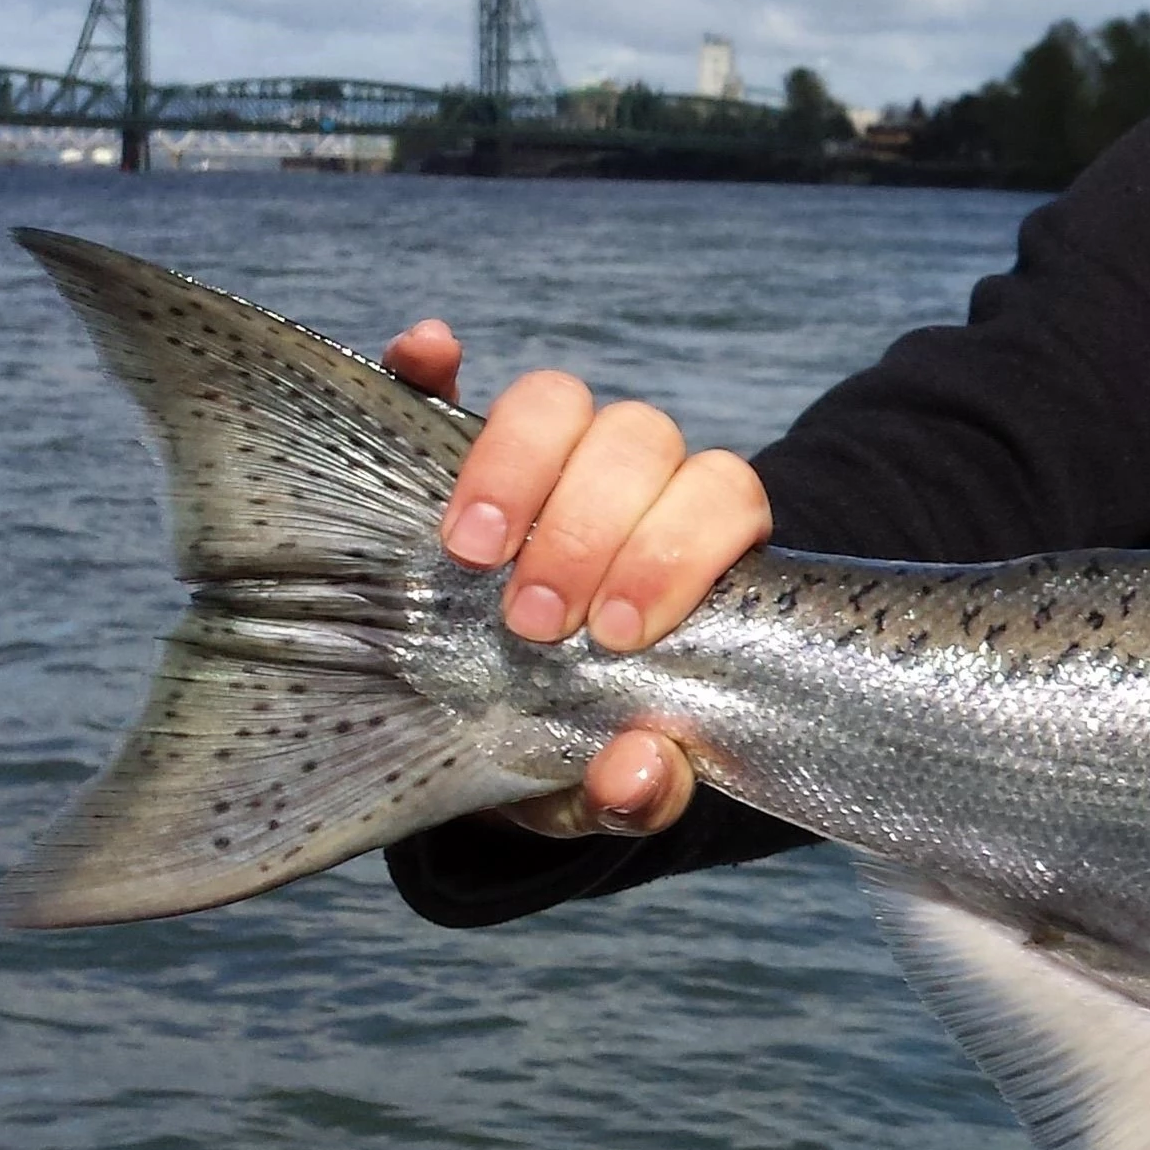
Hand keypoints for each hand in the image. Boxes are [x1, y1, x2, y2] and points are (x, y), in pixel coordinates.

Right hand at [385, 319, 766, 840]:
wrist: (482, 742)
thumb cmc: (568, 747)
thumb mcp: (600, 785)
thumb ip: (636, 793)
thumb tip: (640, 771)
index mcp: (690, 551)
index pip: (723, 498)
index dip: (678, 550)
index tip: (616, 631)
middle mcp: (627, 486)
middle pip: (643, 441)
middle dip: (591, 528)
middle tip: (535, 621)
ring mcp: (538, 461)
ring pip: (561, 401)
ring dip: (519, 465)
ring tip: (472, 554)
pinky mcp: (444, 448)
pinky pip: (447, 380)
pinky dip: (433, 363)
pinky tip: (425, 356)